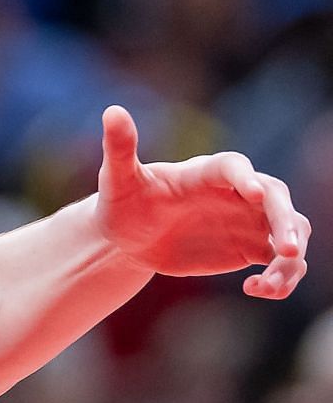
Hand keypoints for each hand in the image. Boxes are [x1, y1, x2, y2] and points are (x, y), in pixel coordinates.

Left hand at [94, 106, 310, 297]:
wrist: (129, 237)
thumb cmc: (122, 202)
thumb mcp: (117, 180)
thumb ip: (120, 149)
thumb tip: (112, 111)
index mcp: (205, 172)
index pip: (234, 166)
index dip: (245, 177)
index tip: (252, 192)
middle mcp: (236, 193)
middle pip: (276, 199)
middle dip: (285, 222)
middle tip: (285, 249)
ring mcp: (247, 220)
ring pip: (290, 231)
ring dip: (290, 257)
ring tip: (269, 284)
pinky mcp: (250, 247)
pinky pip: (280, 262)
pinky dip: (281, 278)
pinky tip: (256, 291)